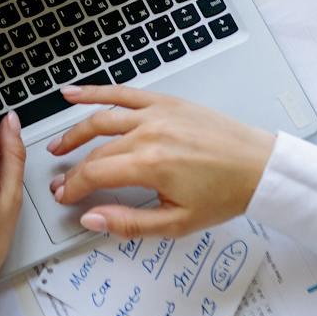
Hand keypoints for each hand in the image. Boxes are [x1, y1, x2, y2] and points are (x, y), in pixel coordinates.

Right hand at [45, 84, 273, 238]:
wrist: (258, 167)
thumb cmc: (224, 195)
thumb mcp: (177, 223)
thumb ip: (129, 223)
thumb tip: (92, 220)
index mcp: (150, 164)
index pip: (95, 174)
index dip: (74, 187)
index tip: (64, 196)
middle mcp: (149, 133)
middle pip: (96, 150)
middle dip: (74, 168)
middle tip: (61, 181)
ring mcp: (156, 113)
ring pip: (102, 118)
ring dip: (75, 131)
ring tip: (58, 145)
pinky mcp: (166, 102)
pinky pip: (123, 93)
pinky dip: (95, 92)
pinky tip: (73, 94)